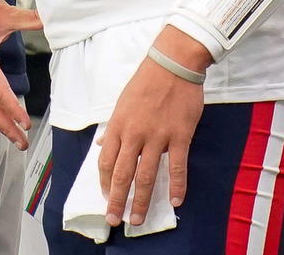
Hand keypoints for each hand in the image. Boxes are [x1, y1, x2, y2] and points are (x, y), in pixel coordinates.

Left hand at [97, 26, 207, 227]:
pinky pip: (177, 166)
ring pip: (147, 175)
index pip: (106, 161)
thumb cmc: (146, 81)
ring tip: (138, 219)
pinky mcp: (179, 136)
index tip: (106, 196)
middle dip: (117, 200)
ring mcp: (157, 136)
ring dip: (142, 200)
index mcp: (118, 125)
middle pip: (122, 174)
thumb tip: (104, 145)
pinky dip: (177, 186)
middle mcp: (135, 134)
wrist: (172, 64)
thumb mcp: (122, 102)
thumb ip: (114, 127)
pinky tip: (176, 201)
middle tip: (115, 219)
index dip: (104, 182)